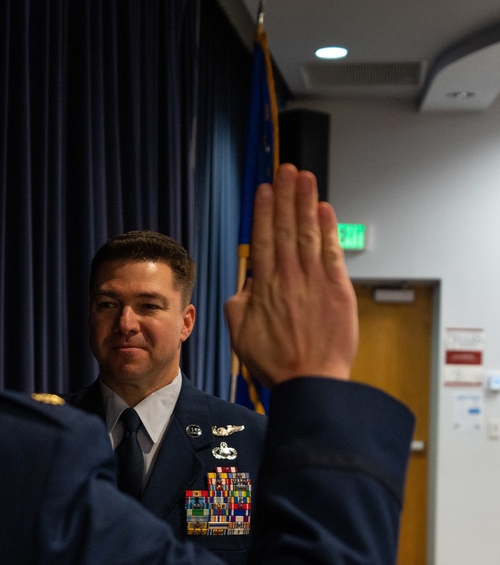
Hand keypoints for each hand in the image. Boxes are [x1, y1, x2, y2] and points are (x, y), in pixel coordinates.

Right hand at [224, 164, 357, 386]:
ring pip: (308, 232)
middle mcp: (289, 277)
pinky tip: (324, 208)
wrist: (309, 381)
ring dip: (306, 202)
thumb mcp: (240, 333)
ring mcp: (315, 281)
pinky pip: (332, 251)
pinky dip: (328, 228)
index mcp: (263, 287)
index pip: (263, 239)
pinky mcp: (338, 289)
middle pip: (285, 227)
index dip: (263, 211)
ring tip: (304, 177)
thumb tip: (249, 284)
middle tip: (286, 169)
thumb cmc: (274, 362)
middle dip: (286, 196)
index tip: (264, 189)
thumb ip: (240, 302)